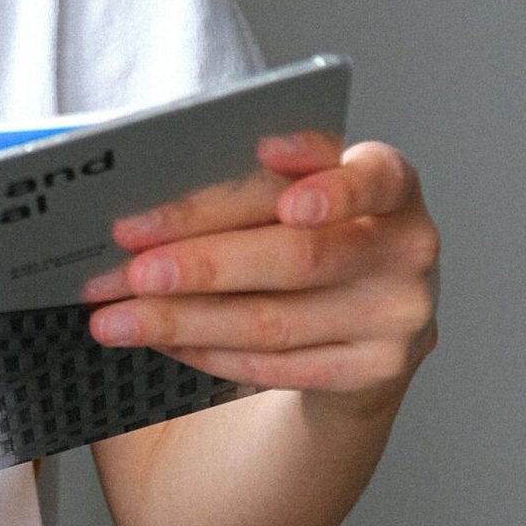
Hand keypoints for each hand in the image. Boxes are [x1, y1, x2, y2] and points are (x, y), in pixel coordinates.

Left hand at [81, 132, 440, 412]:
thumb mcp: (292, 190)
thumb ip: (251, 183)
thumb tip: (148, 190)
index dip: (323, 174)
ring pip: (275, 320)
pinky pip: (276, 365)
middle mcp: (409, 248)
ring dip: (183, 319)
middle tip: (131, 266)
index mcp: (392, 183)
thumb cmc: (306, 232)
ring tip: (117, 315)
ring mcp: (398, 316)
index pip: (368, 174)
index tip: (266, 154)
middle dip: (204, 262)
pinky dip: (207, 351)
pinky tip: (161, 339)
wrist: (359, 319)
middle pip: (300, 256)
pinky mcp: (375, 371)